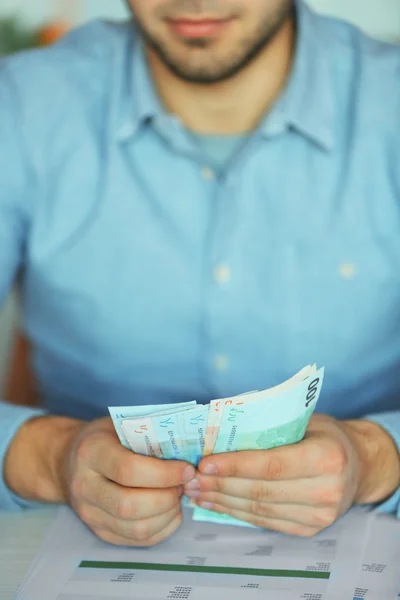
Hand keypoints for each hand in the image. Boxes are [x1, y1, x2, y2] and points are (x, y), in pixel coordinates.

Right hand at [5, 416, 195, 545]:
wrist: (68, 460)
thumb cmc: (105, 438)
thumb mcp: (122, 424)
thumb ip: (150, 435)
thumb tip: (191, 449)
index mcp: (91, 452)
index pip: (128, 470)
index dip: (164, 473)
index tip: (187, 469)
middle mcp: (85, 486)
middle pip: (131, 506)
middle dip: (167, 498)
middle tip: (184, 484)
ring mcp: (89, 514)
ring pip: (136, 528)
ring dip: (168, 515)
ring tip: (178, 496)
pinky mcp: (99, 532)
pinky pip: (137, 540)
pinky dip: (163, 528)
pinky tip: (171, 511)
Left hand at [184, 414, 399, 535]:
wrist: (359, 464)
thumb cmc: (325, 435)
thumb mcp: (304, 420)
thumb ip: (268, 427)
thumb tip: (217, 431)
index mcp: (326, 456)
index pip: (272, 465)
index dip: (235, 466)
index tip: (205, 464)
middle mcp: (326, 490)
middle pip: (261, 490)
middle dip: (220, 485)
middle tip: (190, 478)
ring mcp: (319, 515)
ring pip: (259, 509)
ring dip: (222, 501)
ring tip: (195, 491)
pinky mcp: (309, 530)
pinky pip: (265, 521)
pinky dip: (236, 512)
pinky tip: (215, 503)